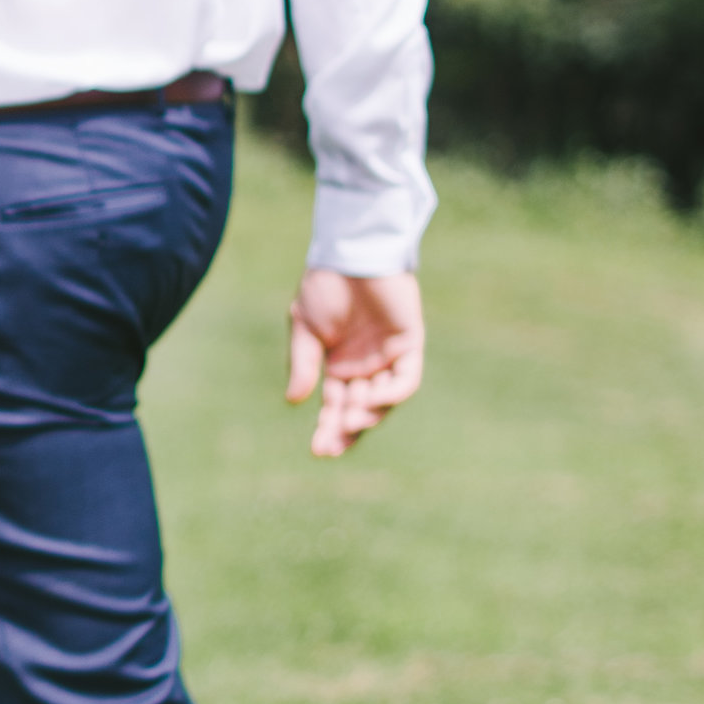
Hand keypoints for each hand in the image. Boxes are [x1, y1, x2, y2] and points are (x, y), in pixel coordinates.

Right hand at [285, 267, 424, 457]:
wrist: (350, 252)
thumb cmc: (325, 286)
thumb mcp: (305, 329)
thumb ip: (303, 364)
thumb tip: (295, 401)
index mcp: (339, 367)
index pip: (336, 407)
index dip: (329, 429)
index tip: (318, 450)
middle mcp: (365, 367)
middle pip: (360, 411)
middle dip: (346, 432)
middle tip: (331, 448)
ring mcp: (388, 357)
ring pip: (384, 401)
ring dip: (368, 415)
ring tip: (350, 422)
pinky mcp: (409, 344)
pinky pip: (406, 379)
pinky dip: (392, 393)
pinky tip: (371, 399)